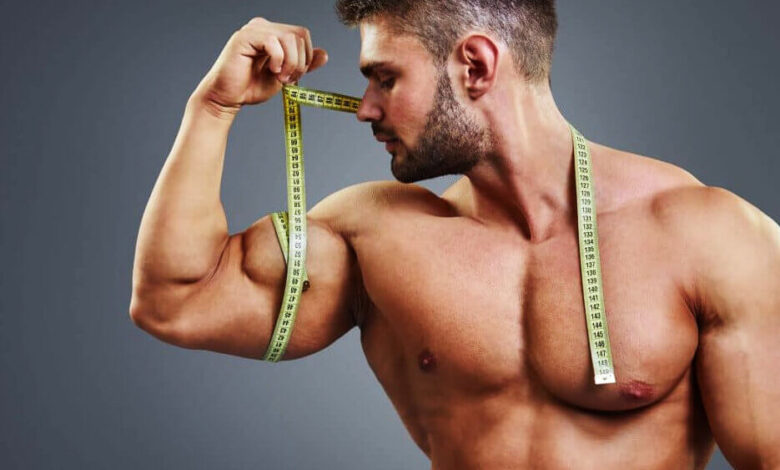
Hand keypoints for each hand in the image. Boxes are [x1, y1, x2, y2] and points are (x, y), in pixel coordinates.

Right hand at [191, 17, 327, 117]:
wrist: (227, 98)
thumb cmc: (251, 87)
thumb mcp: (285, 76)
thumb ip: (303, 65)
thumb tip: (324, 55)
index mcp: (273, 33)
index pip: (302, 35)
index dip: (305, 58)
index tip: (294, 77)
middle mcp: (263, 27)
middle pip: (300, 34)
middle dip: (300, 62)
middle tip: (287, 80)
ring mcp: (253, 30)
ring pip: (290, 38)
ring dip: (290, 63)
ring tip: (279, 77)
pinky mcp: (244, 37)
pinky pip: (273, 41)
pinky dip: (278, 59)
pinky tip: (271, 71)